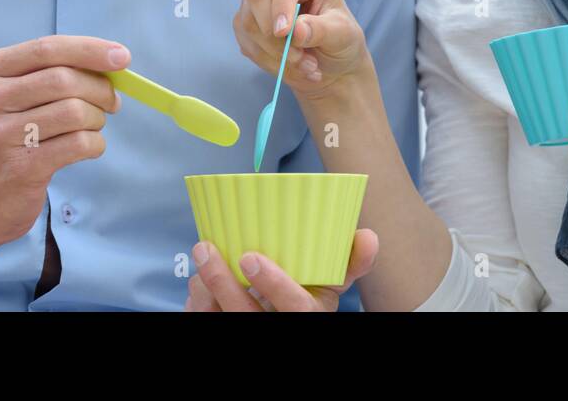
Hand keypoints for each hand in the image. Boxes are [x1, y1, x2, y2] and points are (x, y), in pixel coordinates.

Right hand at [0, 35, 126, 271]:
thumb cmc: (7, 140)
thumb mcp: (13, 98)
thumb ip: (53, 73)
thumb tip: (113, 61)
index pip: (46, 48)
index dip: (90, 49)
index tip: (122, 56)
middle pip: (64, 79)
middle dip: (100, 89)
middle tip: (112, 102)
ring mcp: (0, 135)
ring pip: (75, 111)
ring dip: (97, 119)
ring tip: (92, 126)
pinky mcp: (21, 167)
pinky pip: (79, 143)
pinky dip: (95, 144)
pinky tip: (88, 147)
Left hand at [185, 229, 378, 310]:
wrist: (284, 315)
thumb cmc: (306, 296)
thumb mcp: (331, 283)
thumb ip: (350, 261)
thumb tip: (369, 236)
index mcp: (310, 315)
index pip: (297, 310)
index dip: (274, 286)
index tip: (250, 258)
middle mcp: (280, 328)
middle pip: (248, 317)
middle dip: (225, 286)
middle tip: (208, 249)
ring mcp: (253, 331)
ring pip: (223, 319)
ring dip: (205, 289)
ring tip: (202, 254)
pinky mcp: (228, 328)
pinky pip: (206, 321)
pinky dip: (198, 301)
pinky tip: (199, 281)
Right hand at [232, 0, 370, 99]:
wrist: (328, 60)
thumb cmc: (339, 38)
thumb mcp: (342, 34)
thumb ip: (321, 29)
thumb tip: (296, 30)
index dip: (281, 4)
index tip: (284, 32)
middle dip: (275, 34)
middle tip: (300, 58)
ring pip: (248, 22)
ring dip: (276, 54)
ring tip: (306, 66)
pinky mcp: (245, 22)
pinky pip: (247, 43)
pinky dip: (270, 62)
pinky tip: (292, 68)